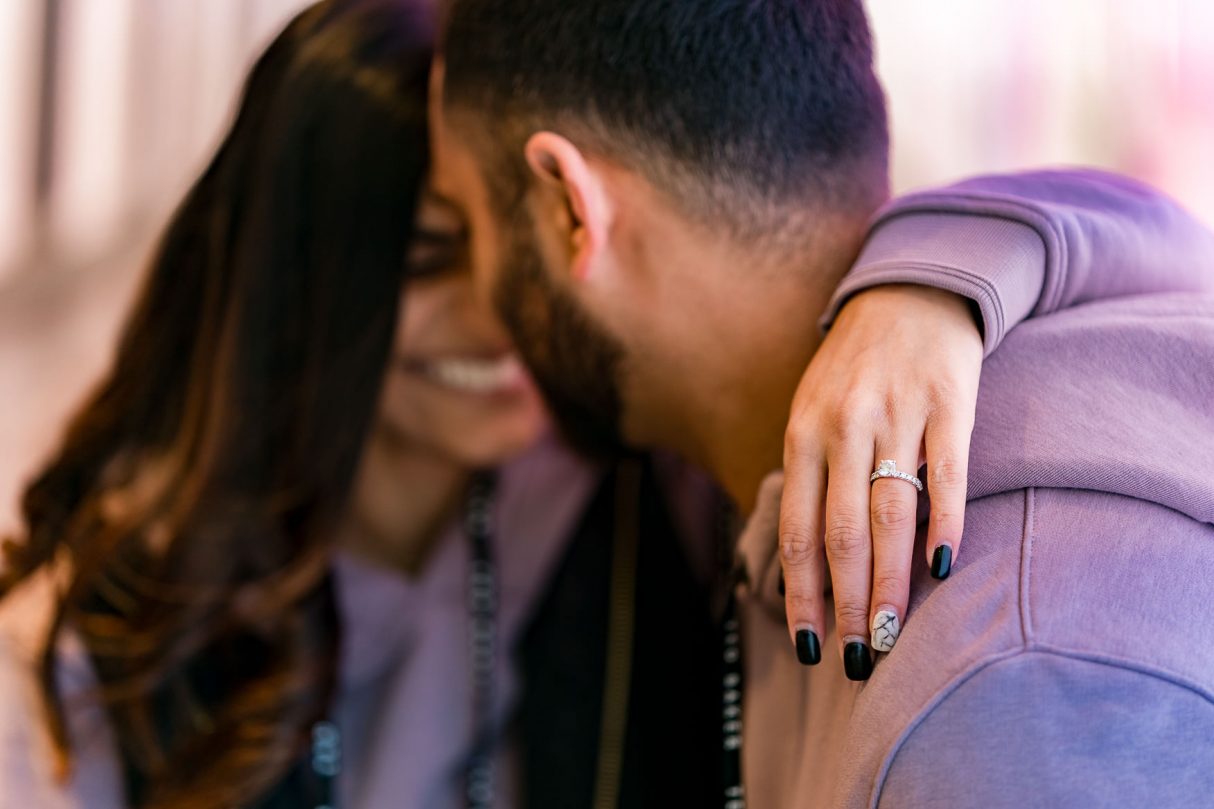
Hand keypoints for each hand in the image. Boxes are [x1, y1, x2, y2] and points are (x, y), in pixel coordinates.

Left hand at [778, 284, 982, 678]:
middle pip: (842, 533)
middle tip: (855, 657)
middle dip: (846, 603)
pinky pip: (948, 475)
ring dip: (889, 583)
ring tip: (889, 634)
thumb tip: (807, 561)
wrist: (910, 293)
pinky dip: (944, 524)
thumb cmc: (854, 369)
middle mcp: (844, 427)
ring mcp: (897, 415)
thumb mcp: (812, 412)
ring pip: (891, 515)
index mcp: (803, 434)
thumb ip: (810, 476)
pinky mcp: (949, 405)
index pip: (797, 530)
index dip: (801, 593)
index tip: (808, 645)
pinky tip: (940, 569)